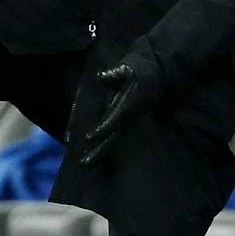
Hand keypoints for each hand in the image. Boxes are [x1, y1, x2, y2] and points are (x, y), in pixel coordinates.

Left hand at [78, 51, 165, 167]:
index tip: (88, 138)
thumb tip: (101, 76)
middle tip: (84, 164)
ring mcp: (124, 123)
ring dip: (98, 153)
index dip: (102, 129)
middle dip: (98, 150)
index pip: (113, 120)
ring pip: (110, 141)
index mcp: (126, 107)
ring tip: (84, 165)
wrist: (150, 81)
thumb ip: (114, 74)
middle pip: (111, 138)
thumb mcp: (126, 70)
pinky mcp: (121, 125)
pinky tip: (88, 156)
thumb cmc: (135, 74)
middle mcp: (125, 119)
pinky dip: (100, 147)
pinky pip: (110, 138)